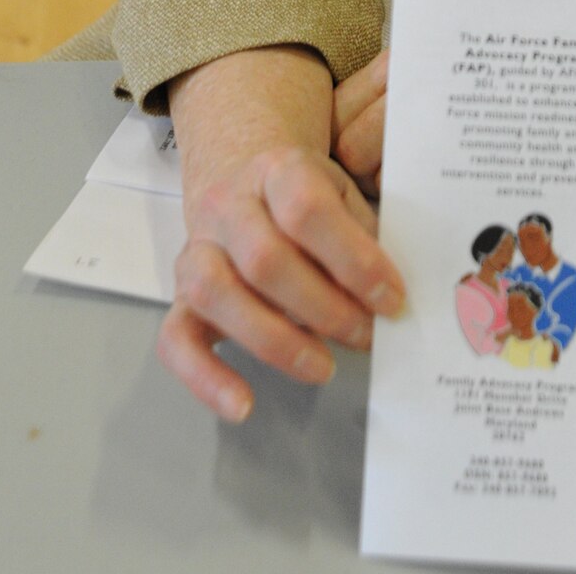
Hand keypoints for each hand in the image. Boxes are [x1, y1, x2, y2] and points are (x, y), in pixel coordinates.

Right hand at [156, 46, 404, 421]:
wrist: (242, 178)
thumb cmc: (308, 197)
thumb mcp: (343, 194)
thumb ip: (367, 237)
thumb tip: (400, 301)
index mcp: (278, 169)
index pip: (308, 209)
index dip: (354, 259)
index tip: (393, 299)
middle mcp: (229, 205)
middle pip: (264, 259)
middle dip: (324, 308)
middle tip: (366, 336)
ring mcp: (197, 248)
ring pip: (216, 293)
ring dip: (275, 340)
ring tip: (323, 366)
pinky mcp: (179, 295)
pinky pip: (175, 339)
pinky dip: (205, 378)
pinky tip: (244, 405)